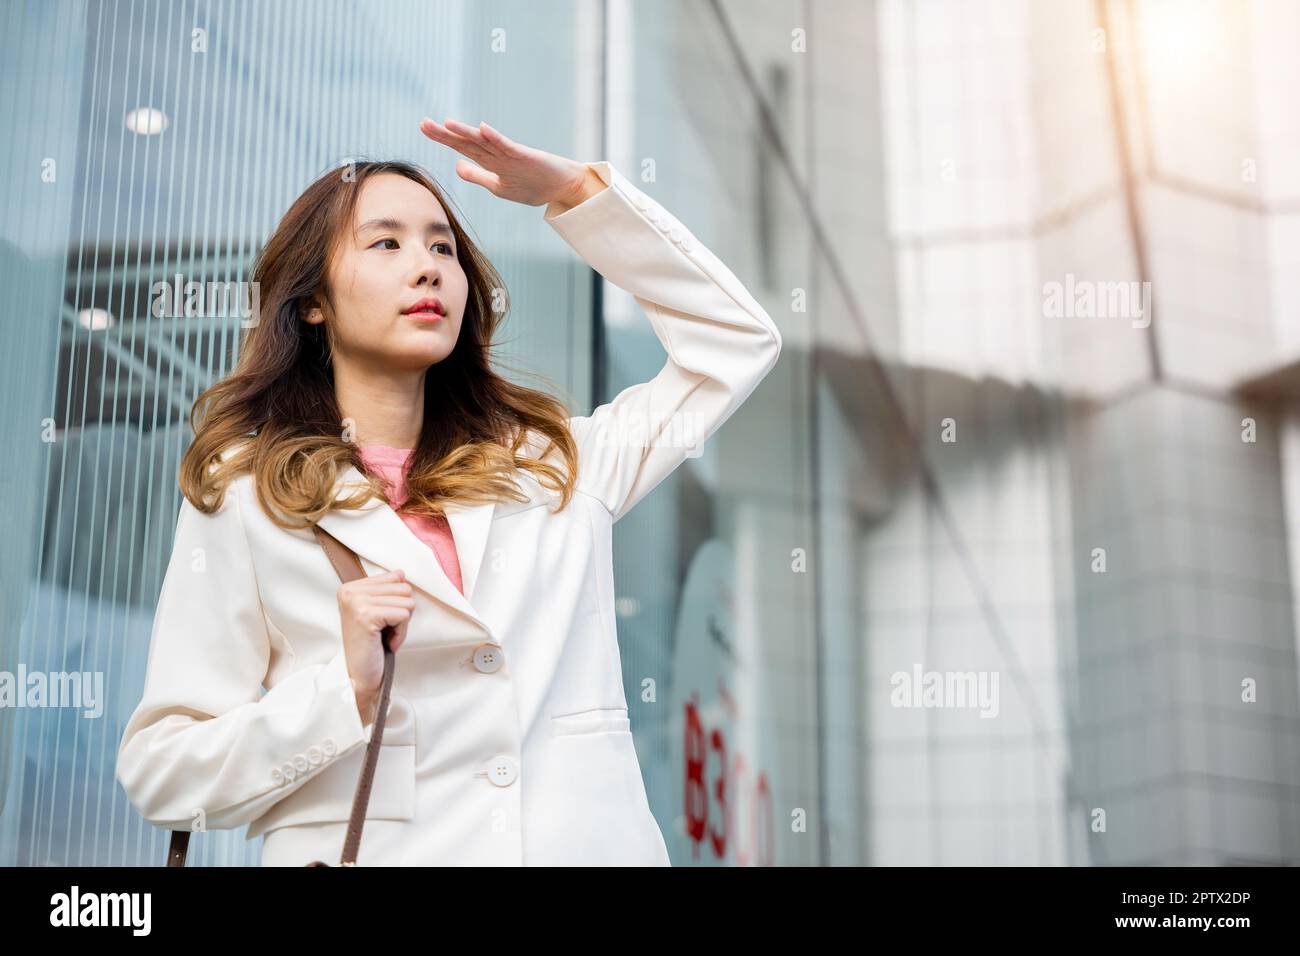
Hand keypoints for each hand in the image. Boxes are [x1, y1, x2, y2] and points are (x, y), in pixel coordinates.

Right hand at [337, 569, 411, 723]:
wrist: (360, 677)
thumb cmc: (370, 646)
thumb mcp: (376, 612)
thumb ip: (386, 591)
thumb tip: (401, 573)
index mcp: (350, 587)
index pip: (395, 578)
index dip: (397, 603)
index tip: (381, 621)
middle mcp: (349, 591)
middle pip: (404, 588)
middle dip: (401, 613)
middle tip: (383, 632)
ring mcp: (356, 602)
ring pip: (407, 600)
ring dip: (402, 625)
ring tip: (383, 637)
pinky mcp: (366, 615)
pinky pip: (404, 615)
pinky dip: (401, 633)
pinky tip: (386, 643)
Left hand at [418, 117, 601, 208]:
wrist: (563, 187)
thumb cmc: (533, 185)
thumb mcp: (499, 186)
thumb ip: (478, 176)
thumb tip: (457, 166)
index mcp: (491, 162)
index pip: (462, 147)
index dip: (444, 138)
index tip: (425, 127)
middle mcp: (497, 155)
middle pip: (467, 142)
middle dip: (446, 134)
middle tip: (424, 123)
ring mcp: (510, 154)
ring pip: (484, 143)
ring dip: (466, 133)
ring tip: (447, 124)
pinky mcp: (525, 156)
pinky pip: (507, 147)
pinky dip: (495, 138)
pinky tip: (482, 129)